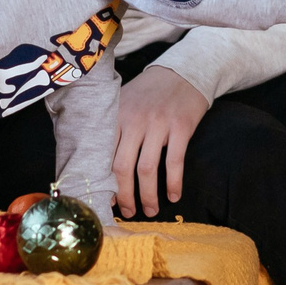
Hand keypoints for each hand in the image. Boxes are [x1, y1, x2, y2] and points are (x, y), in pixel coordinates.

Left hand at [112, 65, 208, 218]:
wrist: (182, 72)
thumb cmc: (149, 93)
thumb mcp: (124, 102)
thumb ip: (113, 129)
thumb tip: (103, 170)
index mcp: (116, 115)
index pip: (104, 154)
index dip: (103, 181)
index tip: (105, 200)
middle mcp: (134, 120)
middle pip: (122, 167)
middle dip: (124, 195)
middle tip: (128, 212)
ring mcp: (158, 123)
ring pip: (147, 169)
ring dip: (148, 196)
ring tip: (150, 210)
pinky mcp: (181, 127)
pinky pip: (175, 162)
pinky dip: (173, 183)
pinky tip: (173, 196)